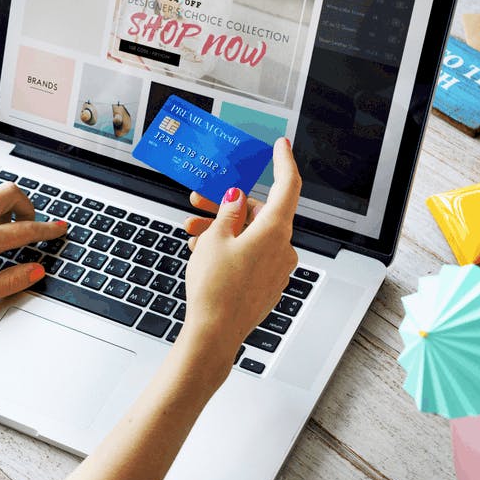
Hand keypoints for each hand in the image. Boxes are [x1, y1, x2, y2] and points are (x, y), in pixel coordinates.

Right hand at [177, 138, 301, 362]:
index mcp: (274, 231)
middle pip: (259, 213)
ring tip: (192, 232)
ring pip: (251, 235)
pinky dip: (230, 248)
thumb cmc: (216, 288)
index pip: (287, 186)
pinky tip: (203, 253)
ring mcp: (276, 268)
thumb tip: (238, 198)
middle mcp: (282, 248)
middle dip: (227, 205)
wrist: (215, 333)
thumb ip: (229, 213)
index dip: (284, 162)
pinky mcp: (267, 284)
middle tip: (198, 199)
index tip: (280, 146)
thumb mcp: (215, 239)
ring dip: (222, 229)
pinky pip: (250, 256)